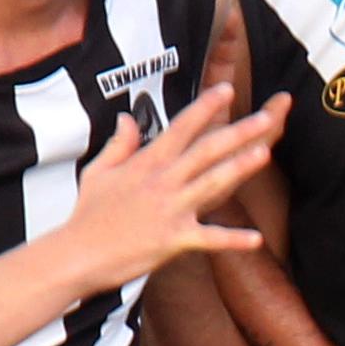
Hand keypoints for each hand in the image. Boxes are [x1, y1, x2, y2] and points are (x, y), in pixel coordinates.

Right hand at [60, 83, 292, 290]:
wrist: (78, 254)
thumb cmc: (88, 215)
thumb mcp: (98, 171)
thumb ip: (119, 144)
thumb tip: (127, 117)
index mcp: (147, 163)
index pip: (181, 128)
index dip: (205, 108)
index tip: (227, 91)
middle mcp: (163, 182)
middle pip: (206, 150)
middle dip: (236, 132)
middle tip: (264, 117)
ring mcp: (170, 210)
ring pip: (212, 184)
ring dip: (240, 169)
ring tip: (265, 153)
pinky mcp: (174, 239)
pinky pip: (209, 239)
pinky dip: (232, 240)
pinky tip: (256, 240)